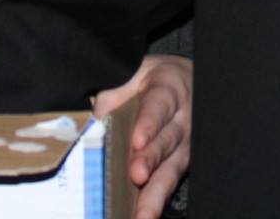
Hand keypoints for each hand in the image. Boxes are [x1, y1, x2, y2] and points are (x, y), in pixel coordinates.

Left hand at [93, 55, 191, 218]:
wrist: (182, 82)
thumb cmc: (150, 81)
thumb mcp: (132, 75)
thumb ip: (112, 95)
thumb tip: (93, 122)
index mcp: (170, 90)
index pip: (159, 106)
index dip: (148, 123)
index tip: (137, 140)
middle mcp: (183, 120)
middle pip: (167, 141)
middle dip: (151, 160)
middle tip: (137, 175)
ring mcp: (185, 146)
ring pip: (171, 170)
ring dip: (155, 193)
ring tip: (144, 213)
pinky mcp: (181, 166)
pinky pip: (168, 185)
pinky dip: (155, 204)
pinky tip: (144, 217)